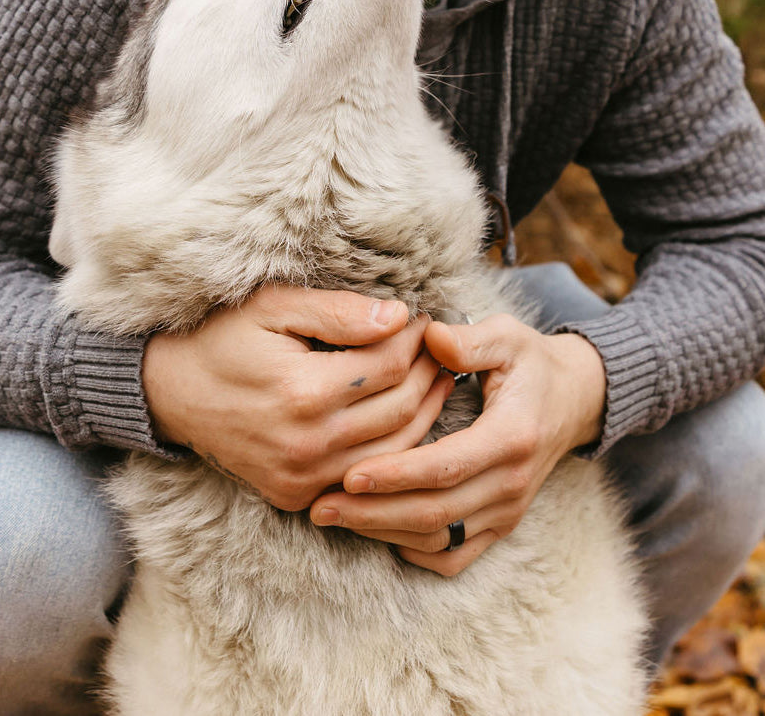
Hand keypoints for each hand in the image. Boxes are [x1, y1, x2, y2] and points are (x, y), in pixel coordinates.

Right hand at [141, 285, 454, 510]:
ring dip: (424, 414)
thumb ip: (338, 312)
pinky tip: (406, 419)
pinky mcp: (296, 496)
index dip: (416, 339)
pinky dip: (394, 450)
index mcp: (304, 391)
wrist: (170, 391)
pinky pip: (365, 477)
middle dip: (428, 373)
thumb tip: (398, 317)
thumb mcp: (274, 306)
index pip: (390, 365)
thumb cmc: (223, 338)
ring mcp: (302, 478)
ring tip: (433, 378)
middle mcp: (307, 444)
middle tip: (439, 348)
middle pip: (402, 410)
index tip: (424, 318)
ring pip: (394, 451)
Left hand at [309, 314, 605, 574]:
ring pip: (439, 538)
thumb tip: (429, 336)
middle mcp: (513, 483)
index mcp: (512, 436)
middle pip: (436, 513)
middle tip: (319, 504)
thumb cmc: (529, 361)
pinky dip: (412, 548)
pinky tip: (374, 530)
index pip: (446, 467)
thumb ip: (468, 339)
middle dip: (373, 513)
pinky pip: (453, 555)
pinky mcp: (501, 525)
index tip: (348, 473)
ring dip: (382, 532)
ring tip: (332, 515)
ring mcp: (509, 511)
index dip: (395, 475)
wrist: (572, 399)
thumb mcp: (507, 335)